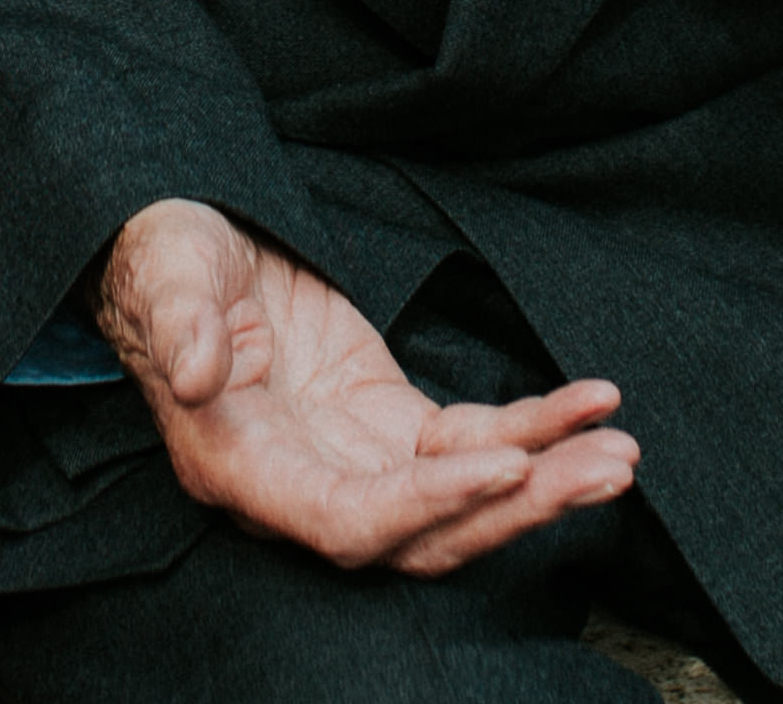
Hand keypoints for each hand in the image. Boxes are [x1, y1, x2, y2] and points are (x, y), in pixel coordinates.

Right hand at [95, 200, 636, 573]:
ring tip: (618, 451)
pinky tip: (589, 406)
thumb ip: (180, 322)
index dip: (426, 504)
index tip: (505, 466)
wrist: (182, 250)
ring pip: (461, 502)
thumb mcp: (165, 273)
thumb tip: (196, 373)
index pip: (346, 519)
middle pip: (424, 533)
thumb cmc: (164, 263)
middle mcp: (302, 485)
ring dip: (544, 484)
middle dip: (516, 509)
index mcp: (240, 468)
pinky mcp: (389, 423)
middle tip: (600, 468)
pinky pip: (472, 442)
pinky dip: (534, 430)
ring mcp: (354, 458)